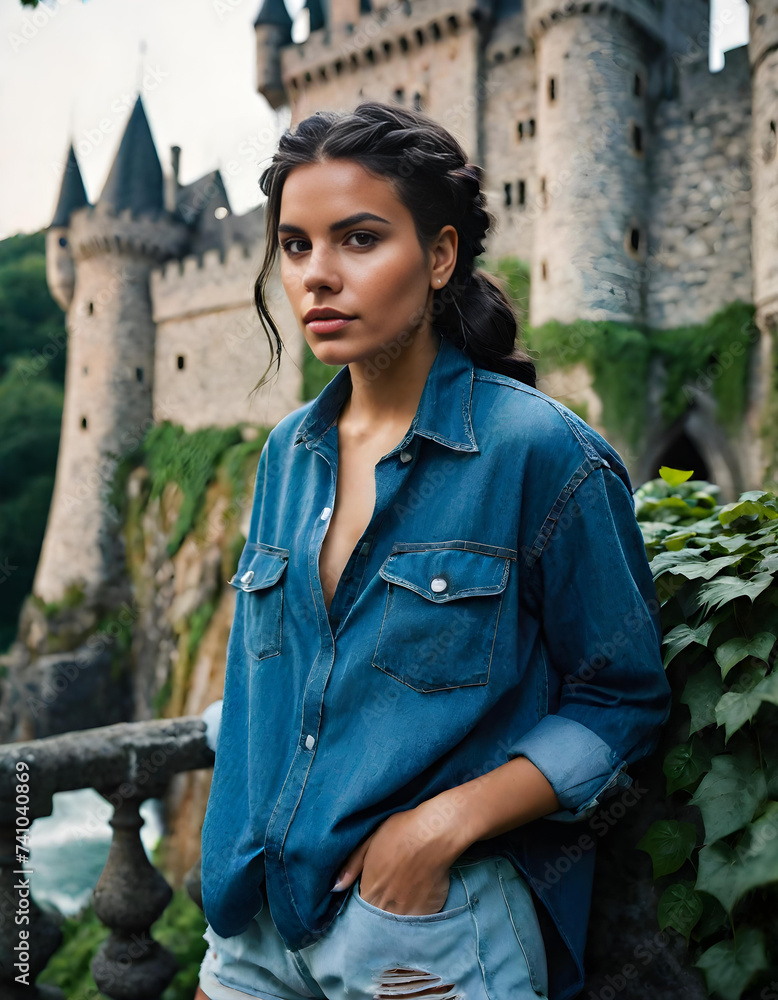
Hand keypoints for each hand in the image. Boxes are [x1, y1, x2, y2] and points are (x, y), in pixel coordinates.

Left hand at [330, 806, 460, 915]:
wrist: (435, 833)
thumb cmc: (400, 832)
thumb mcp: (369, 842)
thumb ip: (351, 866)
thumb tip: (335, 888)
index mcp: (370, 890)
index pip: (362, 907)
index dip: (368, 898)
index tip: (374, 890)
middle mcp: (387, 907)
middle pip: (380, 917)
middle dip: (382, 908)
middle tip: (391, 891)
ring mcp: (408, 912)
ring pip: (398, 921)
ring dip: (398, 912)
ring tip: (405, 893)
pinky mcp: (428, 912)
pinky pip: (418, 918)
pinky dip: (417, 910)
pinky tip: (420, 893)